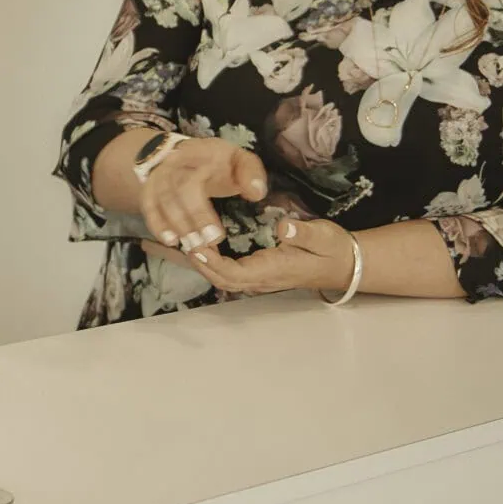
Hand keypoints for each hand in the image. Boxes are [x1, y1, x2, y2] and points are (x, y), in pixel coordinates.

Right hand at [138, 137, 268, 253]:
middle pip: (179, 192)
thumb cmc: (217, 162)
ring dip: (177, 226)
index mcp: (200, 152)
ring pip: (162, 201)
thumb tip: (256, 193)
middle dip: (193, 221)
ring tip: (193, 247)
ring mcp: (159, 175)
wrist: (182, 153)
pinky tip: (170, 241)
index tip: (219, 236)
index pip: (196, 179)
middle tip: (209, 244)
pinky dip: (157, 224)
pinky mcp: (149, 189)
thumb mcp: (238, 159)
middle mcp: (174, 162)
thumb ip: (251, 173)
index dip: (203, 211)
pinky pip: (148, 207)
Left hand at [145, 215, 355, 295]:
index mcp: (270, 270)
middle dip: (189, 260)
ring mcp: (255, 276)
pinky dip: (202, 258)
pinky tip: (186, 245)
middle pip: (216, 275)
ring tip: (159, 243)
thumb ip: (301, 231)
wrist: (343, 263)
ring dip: (190, 259)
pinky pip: (223, 267)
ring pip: (216, 273)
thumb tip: (283, 226)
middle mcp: (258, 278)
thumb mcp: (321, 236)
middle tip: (161, 241)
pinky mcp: (254, 269)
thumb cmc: (332, 249)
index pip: (233, 273)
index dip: (211, 262)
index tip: (193, 246)